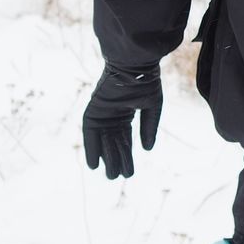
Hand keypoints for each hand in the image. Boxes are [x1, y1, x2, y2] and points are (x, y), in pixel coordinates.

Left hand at [82, 63, 162, 179]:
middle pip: (114, 143)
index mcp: (126, 113)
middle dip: (117, 160)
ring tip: (112, 176)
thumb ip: (149, 127)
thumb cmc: (146, 82)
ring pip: (104, 142)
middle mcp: (112, 116)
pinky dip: (92, 149)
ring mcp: (102, 115)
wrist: (134, 66)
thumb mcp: (152, 107)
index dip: (127, 154)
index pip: (126, 139)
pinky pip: (90, 135)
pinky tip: (94, 164)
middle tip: (120, 176)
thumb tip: (147, 149)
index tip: (130, 171)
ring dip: (106, 158)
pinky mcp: (92, 113)